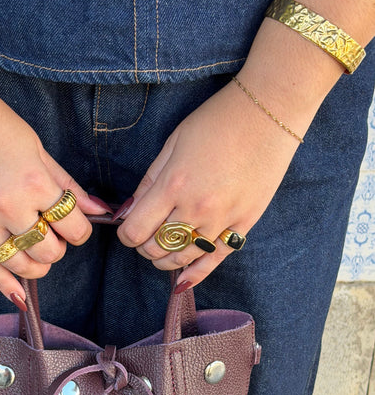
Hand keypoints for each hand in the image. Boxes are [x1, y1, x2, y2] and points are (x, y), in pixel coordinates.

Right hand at [0, 62, 108, 302]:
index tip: (74, 223)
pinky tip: (19, 297)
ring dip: (37, 265)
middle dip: (58, 246)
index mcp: (33, 183)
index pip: (73, 226)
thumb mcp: (38, 148)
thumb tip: (101, 211)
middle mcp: (8, 207)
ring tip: (38, 251)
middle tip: (53, 233)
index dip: (80, 229)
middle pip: (49, 251)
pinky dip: (6, 285)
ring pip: (21, 265)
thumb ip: (67, 185)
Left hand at [116, 78, 303, 289]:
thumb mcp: (172, 144)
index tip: (128, 227)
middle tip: (146, 236)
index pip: (136, 230)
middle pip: (157, 248)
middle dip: (144, 247)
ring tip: (163, 251)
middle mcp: (196, 208)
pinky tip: (183, 281)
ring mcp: (222, 219)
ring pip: (183, 258)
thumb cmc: (216, 121)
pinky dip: (196, 273)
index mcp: (173, 185)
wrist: (268, 112)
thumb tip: (127, 213)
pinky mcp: (244, 224)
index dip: (126, 234)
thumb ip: (148, 182)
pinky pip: (215, 259)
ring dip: (165, 260)